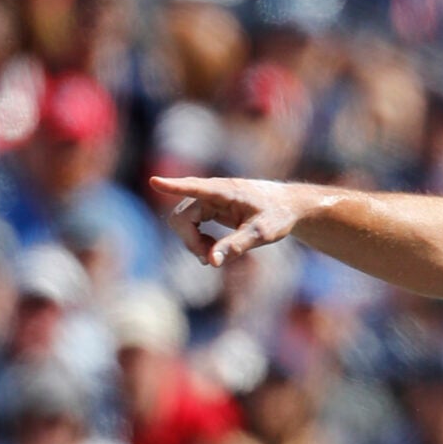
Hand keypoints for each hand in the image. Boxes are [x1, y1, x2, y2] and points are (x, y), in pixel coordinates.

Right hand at [149, 174, 318, 266]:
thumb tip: (211, 262)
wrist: (288, 206)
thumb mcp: (262, 234)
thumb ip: (236, 246)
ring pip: (182, 221)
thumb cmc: (278, 216)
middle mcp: (212, 192)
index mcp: (225, 191)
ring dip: (192, 242)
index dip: (173, 186)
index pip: (194, 187)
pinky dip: (196, 240)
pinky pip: (190, 224)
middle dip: (189, 240)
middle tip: (208, 260)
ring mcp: (208, 199)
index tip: (154, 181)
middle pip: (181, 216)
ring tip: (213, 257)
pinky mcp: (209, 207)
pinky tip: (212, 249)